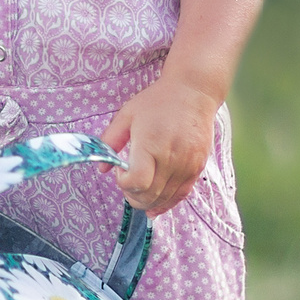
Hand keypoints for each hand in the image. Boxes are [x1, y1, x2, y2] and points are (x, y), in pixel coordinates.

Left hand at [101, 75, 222, 214]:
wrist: (193, 92)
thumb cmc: (157, 101)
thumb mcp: (127, 115)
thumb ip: (110, 141)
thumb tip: (101, 169)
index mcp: (151, 144)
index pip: (138, 181)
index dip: (124, 184)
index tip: (121, 172)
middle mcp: (172, 157)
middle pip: (150, 195)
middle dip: (133, 196)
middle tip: (127, 184)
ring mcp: (187, 165)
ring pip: (165, 198)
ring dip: (148, 202)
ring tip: (139, 191)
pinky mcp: (198, 167)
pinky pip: (182, 195)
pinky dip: (167, 203)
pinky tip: (155, 206)